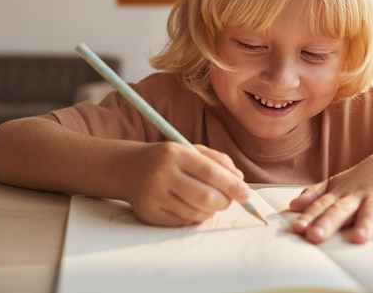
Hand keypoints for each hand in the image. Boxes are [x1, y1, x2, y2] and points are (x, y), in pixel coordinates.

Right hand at [122, 142, 250, 226]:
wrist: (127, 168)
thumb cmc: (166, 159)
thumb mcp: (189, 150)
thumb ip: (217, 161)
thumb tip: (240, 180)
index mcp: (174, 154)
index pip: (209, 172)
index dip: (231, 185)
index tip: (246, 194)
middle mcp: (162, 174)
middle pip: (204, 197)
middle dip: (224, 201)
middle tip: (229, 200)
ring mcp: (154, 196)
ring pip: (195, 213)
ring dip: (210, 210)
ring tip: (207, 200)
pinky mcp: (149, 214)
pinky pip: (182, 222)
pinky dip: (194, 217)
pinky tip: (190, 206)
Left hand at [289, 149, 372, 243]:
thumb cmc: (361, 179)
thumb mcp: (336, 184)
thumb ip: (315, 195)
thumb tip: (293, 205)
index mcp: (340, 194)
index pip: (321, 206)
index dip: (309, 217)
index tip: (297, 229)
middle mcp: (357, 196)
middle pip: (341, 210)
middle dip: (328, 223)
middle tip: (315, 236)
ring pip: (371, 212)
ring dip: (365, 224)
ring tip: (358, 238)